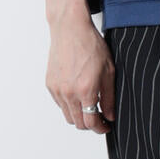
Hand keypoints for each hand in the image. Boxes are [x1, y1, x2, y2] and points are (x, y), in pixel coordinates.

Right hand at [46, 11, 115, 132]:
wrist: (70, 30)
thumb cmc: (91, 46)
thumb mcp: (109, 72)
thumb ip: (109, 98)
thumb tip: (110, 116)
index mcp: (86, 90)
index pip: (91, 122)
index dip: (100, 128)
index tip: (105, 126)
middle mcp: (69, 92)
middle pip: (78, 123)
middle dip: (90, 124)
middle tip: (99, 118)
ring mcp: (57, 89)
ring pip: (67, 115)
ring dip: (78, 116)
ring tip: (89, 106)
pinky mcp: (50, 84)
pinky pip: (60, 103)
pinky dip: (69, 105)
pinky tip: (78, 94)